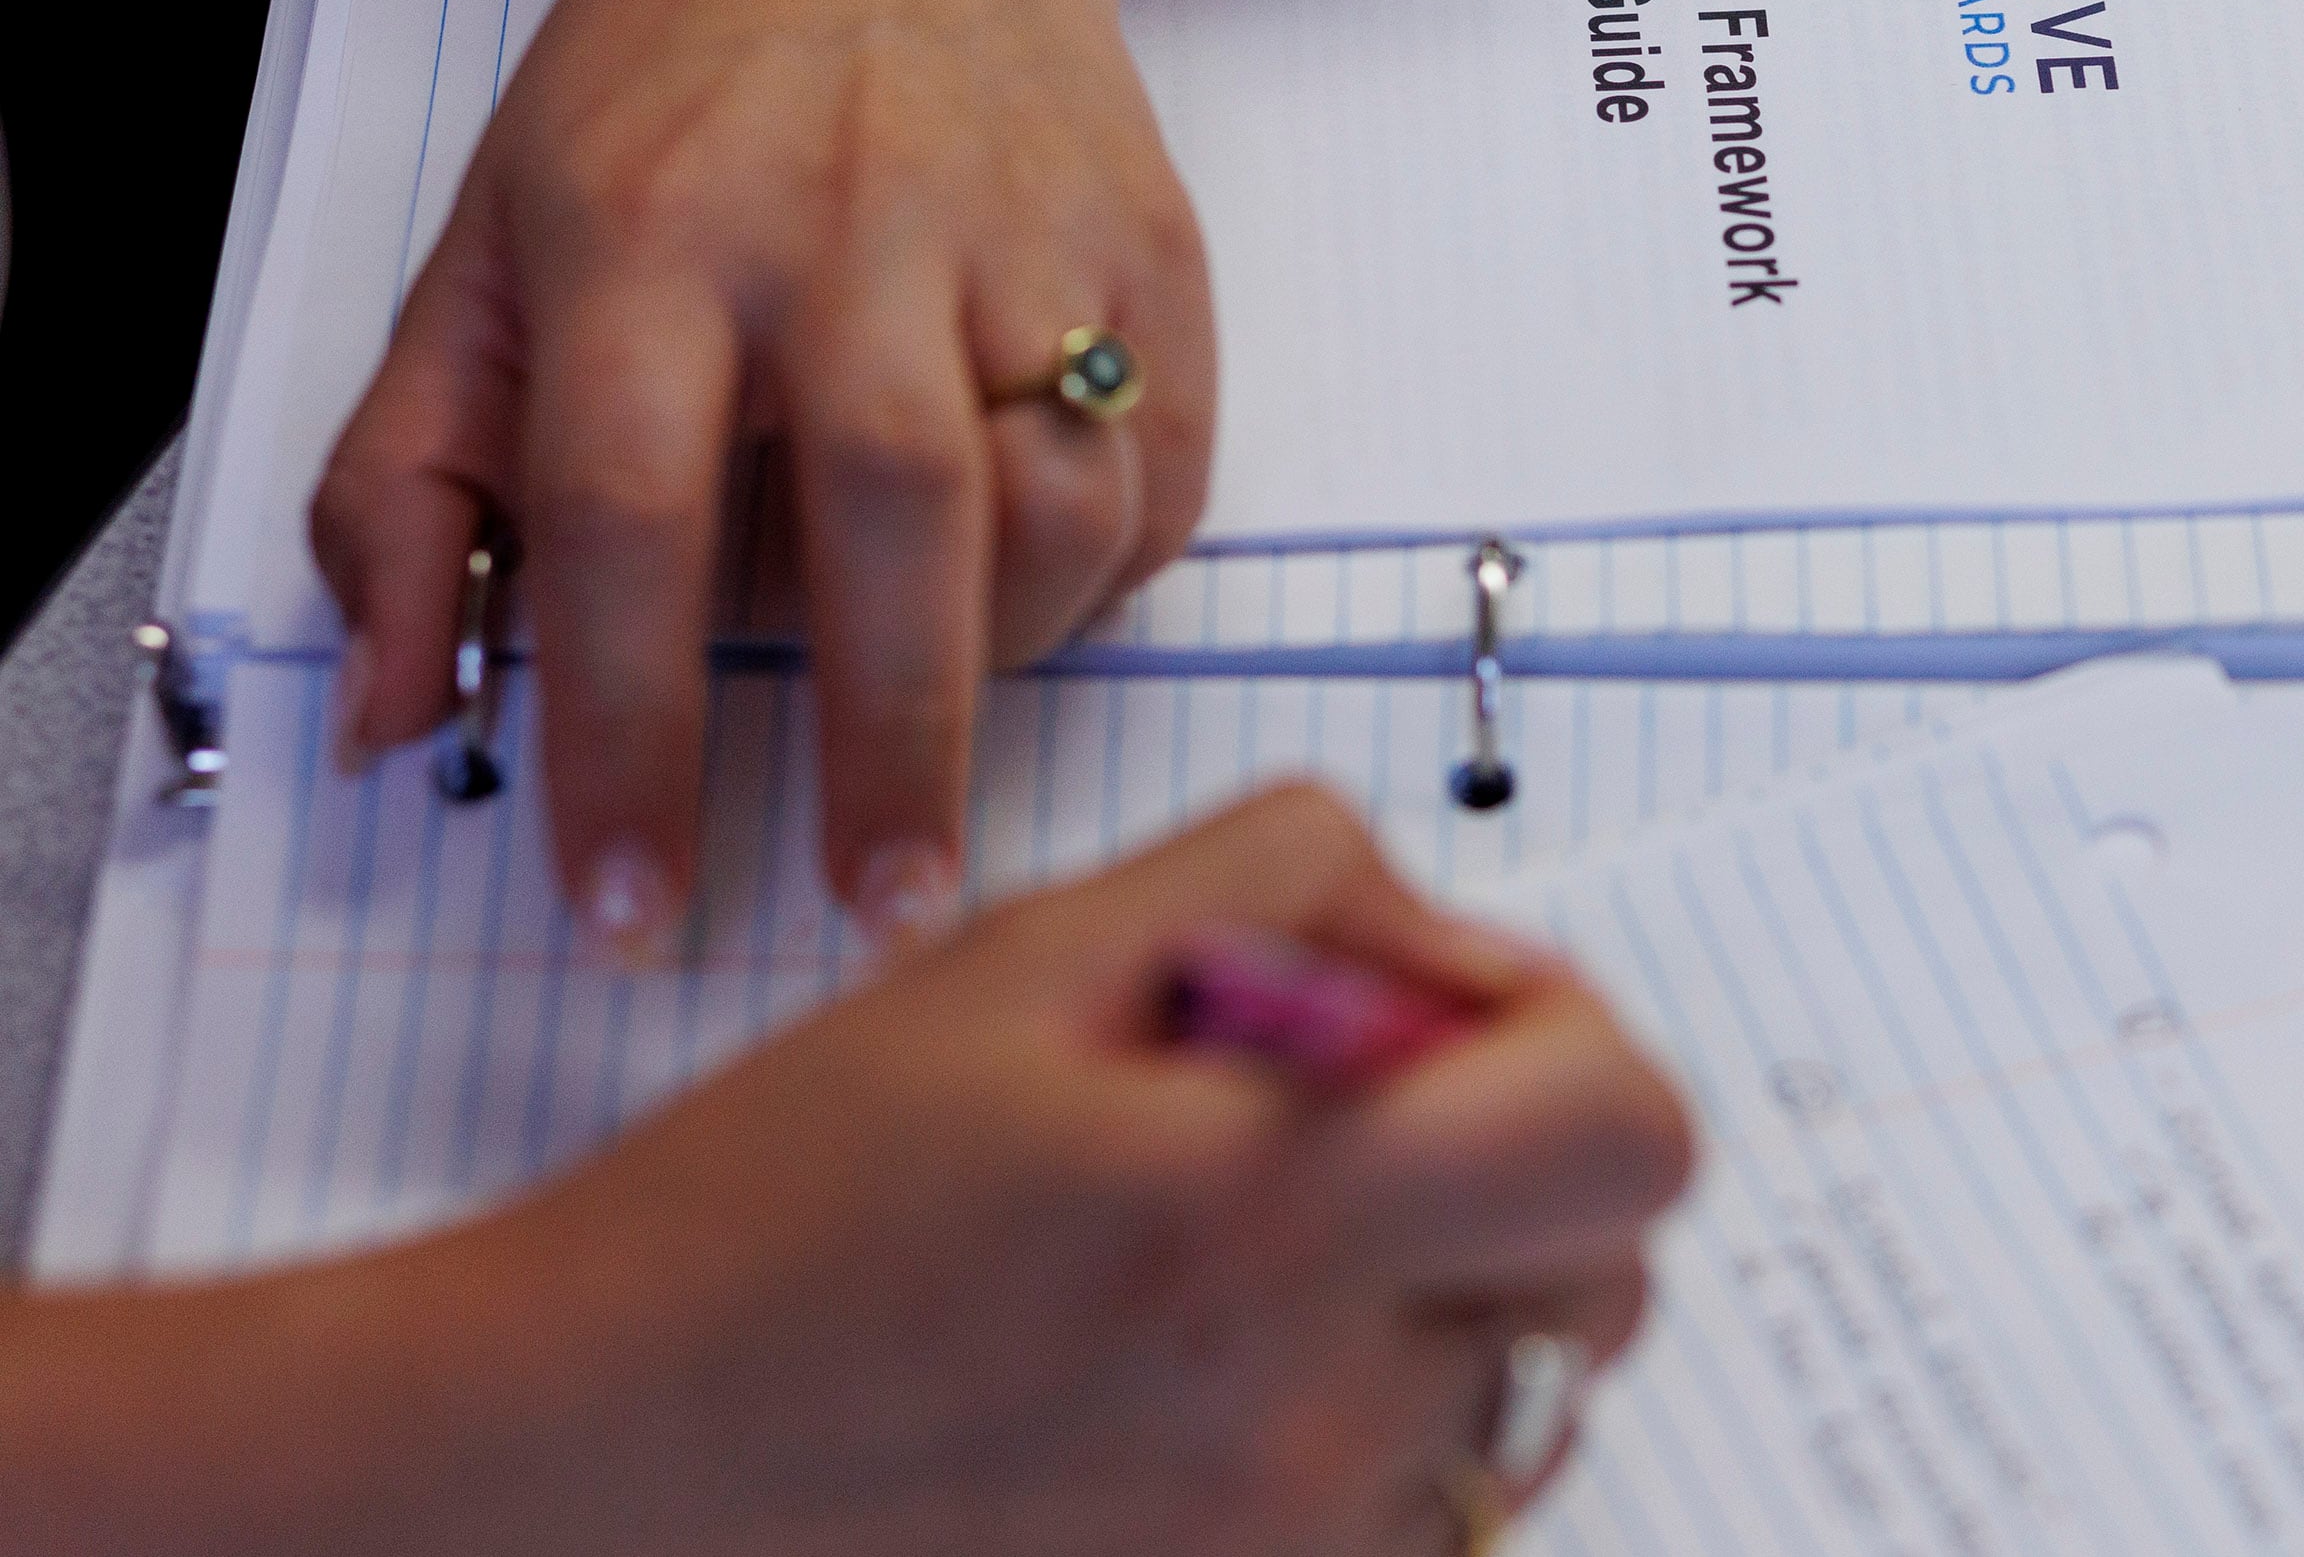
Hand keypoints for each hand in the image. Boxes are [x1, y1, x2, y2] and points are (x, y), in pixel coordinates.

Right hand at [0, 788, 1694, 1556]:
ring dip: (1449, 1302)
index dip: (1565, 1039)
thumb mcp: (1030, 948)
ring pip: (1522, 1396)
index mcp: (1270, 1216)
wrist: (600, 1453)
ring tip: (1249, 1254)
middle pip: (1612, 1273)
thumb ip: (1297, 886)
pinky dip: (1374, 1427)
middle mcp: (1314, 1420)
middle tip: (1348, 1125)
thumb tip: (1461, 963)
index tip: (1442, 1020)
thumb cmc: (787, 1198)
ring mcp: (1288, 1556)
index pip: (1631, 1136)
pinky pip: (1421, 1512)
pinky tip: (1212, 1369)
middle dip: (1521, 1170)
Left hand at [309, 0, 1248, 951]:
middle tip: (884, 910)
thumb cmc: (675, 78)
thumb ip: (412, 484)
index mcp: (644, 229)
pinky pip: (1166, 467)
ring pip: (1057, 491)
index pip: (621, 512)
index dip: (621, 730)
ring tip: (944, 704)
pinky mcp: (1159, 245)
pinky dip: (1105, 567)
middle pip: (887, 509)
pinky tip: (1030, 576)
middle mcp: (842, 222)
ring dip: (1006, 648)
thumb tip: (396, 721)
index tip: (628, 905)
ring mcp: (1023, 227)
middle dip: (888, 740)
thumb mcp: (487, 242)